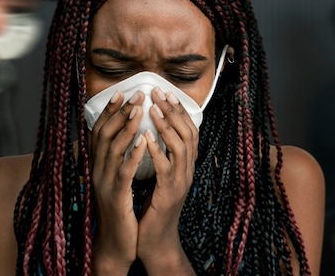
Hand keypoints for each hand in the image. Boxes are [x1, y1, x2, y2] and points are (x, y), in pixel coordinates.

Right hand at [89, 90, 147, 273]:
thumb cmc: (119, 210)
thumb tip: (124, 137)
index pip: (100, 132)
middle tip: (136, 94)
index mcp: (97, 166)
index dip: (109, 111)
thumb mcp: (115, 180)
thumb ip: (116, 159)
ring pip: (112, 149)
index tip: (121, 92)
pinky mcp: (116, 197)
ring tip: (139, 110)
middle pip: (104, 135)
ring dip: (126, 127)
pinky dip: (133, 155)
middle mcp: (96, 171)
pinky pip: (124, 172)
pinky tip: (145, 142)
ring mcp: (104, 183)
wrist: (115, 243)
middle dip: (120, 112)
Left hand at [136, 87, 197, 273]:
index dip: (179, 111)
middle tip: (159, 93)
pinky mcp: (169, 194)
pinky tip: (145, 137)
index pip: (189, 131)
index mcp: (186, 166)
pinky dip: (157, 151)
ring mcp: (181, 182)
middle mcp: (188, 171)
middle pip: (188, 133)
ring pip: (180, 147)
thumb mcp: (161, 178)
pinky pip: (166, 168)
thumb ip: (161, 157)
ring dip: (167, 126)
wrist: (155, 241)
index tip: (166, 92)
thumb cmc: (154, 208)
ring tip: (153, 109)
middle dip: (174, 111)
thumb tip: (152, 132)